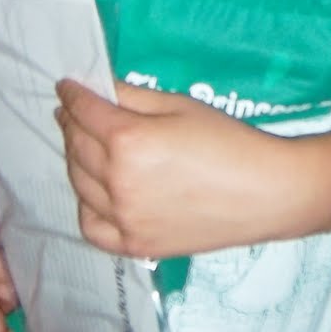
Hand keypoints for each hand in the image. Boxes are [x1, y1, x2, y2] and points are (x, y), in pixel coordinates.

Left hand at [56, 79, 299, 257]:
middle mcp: (116, 180)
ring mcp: (122, 217)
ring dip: (74, 159)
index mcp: (128, 139)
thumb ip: (134, 97)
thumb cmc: (228, 140)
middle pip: (76, 146)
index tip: (65, 88)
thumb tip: (101, 90)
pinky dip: (85, 205)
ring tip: (83, 146)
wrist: (265, 193)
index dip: (71, 95)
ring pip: (78, 183)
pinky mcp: (133, 244)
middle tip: (72, 113)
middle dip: (71, 123)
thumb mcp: (180, 105)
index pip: (84, 112)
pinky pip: (91, 225)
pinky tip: (94, 192)